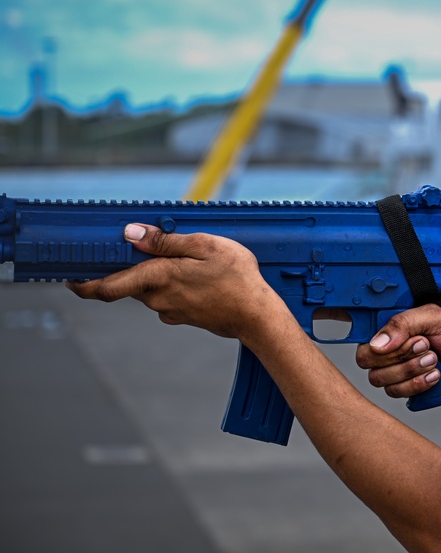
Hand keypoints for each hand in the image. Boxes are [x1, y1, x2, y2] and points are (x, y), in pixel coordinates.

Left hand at [67, 223, 284, 340]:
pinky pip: (169, 298)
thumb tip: (131, 235)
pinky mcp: (184, 317)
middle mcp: (157, 298)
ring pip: (152, 289)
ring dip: (161, 274)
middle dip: (136, 265)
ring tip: (192, 260)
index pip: (105, 287)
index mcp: (157, 278)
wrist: (258, 316)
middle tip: (155, 246)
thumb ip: (165, 241)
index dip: (82, 284)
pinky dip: (176, 286)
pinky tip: (201, 278)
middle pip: (131, 282)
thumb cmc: (237, 279)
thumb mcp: (205, 246)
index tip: (69, 277)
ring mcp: (170, 310)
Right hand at [355, 303, 440, 399]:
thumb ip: (404, 323)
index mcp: (389, 329)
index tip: (409, 339)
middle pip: (368, 362)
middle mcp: (385, 350)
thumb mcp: (433, 317)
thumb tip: (378, 342)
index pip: (364, 340)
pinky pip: (396, 392)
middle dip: (402, 355)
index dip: (380, 345)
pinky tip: (433, 375)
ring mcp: (392, 371)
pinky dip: (417, 384)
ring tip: (433, 360)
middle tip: (426, 346)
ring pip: (381, 379)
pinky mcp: (402, 388)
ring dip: (411, 369)